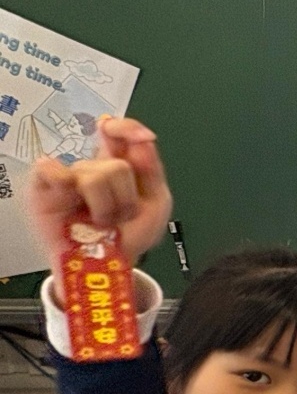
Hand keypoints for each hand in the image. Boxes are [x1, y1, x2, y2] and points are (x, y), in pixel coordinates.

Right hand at [25, 116, 173, 275]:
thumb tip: (145, 139)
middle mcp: (93, 167)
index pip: (119, 133)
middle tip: (121, 216)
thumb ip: (152, 170)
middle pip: (117, 164)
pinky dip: (65, 185)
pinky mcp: (44, 186)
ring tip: (101, 222)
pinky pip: (52, 170)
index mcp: (120, 167)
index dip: (127, 128)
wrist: (109, 265)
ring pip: (94, 176)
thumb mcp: (155, 203)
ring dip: (106, 208)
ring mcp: (69, 176)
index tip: (142, 137)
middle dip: (127, 198)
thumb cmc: (129, 235)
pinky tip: (73, 206)